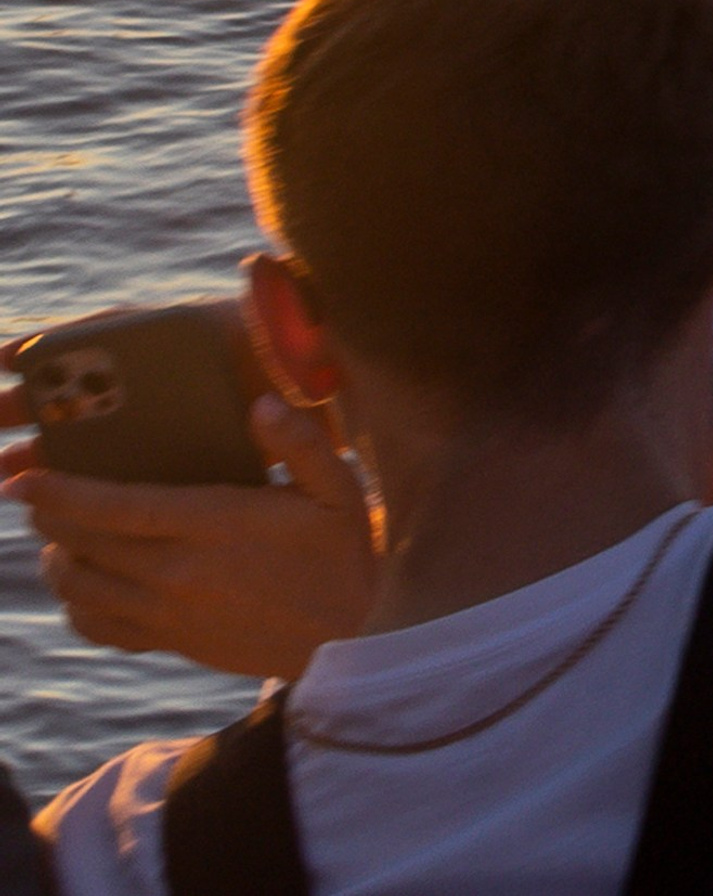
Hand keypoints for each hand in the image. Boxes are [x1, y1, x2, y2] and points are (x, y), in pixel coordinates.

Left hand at [2, 394, 374, 677]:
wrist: (347, 643)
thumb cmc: (343, 555)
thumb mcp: (340, 489)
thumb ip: (303, 442)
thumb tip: (261, 402)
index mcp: (213, 526)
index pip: (117, 510)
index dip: (63, 494)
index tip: (25, 478)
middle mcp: (179, 574)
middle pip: (86, 548)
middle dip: (50, 519)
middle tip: (35, 494)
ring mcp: (171, 616)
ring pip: (84, 592)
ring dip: (58, 561)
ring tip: (54, 534)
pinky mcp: (173, 643)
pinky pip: (103, 630)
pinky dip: (77, 608)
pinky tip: (80, 586)